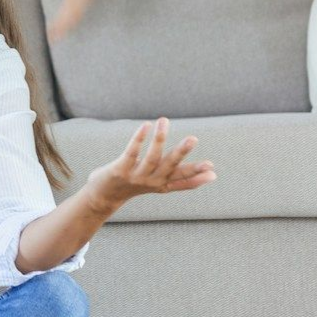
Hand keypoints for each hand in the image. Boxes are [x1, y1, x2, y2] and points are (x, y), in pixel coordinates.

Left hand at [83, 117, 215, 214]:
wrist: (103, 196)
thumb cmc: (134, 185)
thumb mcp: (158, 183)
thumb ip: (178, 177)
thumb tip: (208, 173)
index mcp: (162, 184)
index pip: (183, 182)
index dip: (197, 178)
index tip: (213, 172)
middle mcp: (151, 182)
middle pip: (170, 167)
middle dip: (182, 153)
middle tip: (194, 139)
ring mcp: (136, 176)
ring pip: (151, 157)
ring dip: (159, 138)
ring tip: (164, 120)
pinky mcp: (120, 170)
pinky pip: (131, 152)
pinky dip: (139, 139)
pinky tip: (146, 126)